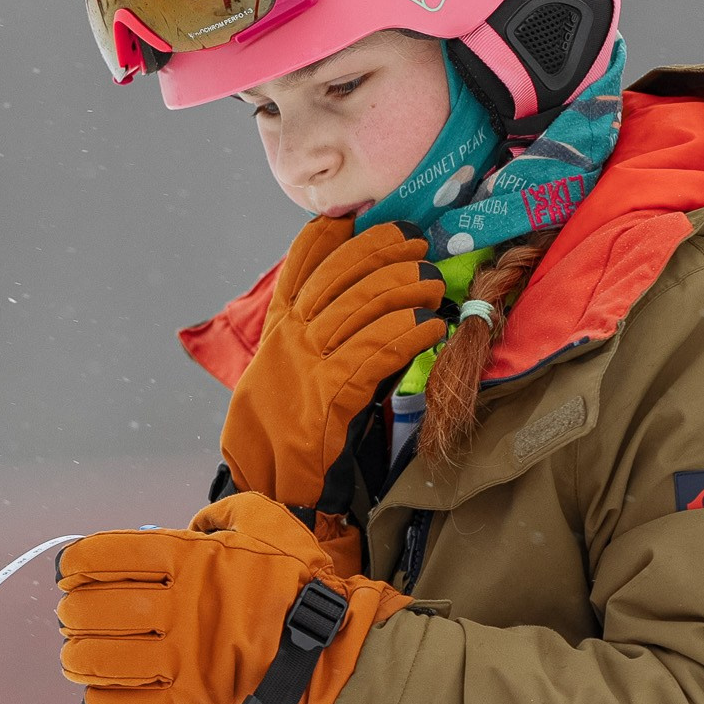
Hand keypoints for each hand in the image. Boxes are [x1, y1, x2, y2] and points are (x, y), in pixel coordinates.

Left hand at [58, 491, 412, 703]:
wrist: (328, 647)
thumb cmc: (297, 582)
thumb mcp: (264, 521)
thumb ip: (220, 515)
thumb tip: (192, 525)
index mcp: (187, 557)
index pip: (102, 555)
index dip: (74, 563)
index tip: (71, 570)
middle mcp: (176, 605)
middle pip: (91, 609)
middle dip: (72, 613)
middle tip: (73, 615)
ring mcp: (180, 656)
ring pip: (98, 660)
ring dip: (78, 658)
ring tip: (78, 656)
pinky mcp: (188, 700)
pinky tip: (97, 696)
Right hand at [221, 218, 448, 519]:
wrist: (270, 485)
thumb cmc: (285, 433)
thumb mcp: (288, 374)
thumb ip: (316, 339)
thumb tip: (365, 307)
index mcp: (278, 329)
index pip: (299, 265)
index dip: (329, 235)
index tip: (358, 218)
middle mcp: (290, 339)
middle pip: (340, 274)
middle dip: (382, 251)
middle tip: (418, 242)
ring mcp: (307, 364)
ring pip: (362, 306)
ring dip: (404, 287)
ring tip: (433, 281)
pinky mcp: (330, 394)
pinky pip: (374, 349)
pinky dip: (406, 332)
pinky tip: (429, 326)